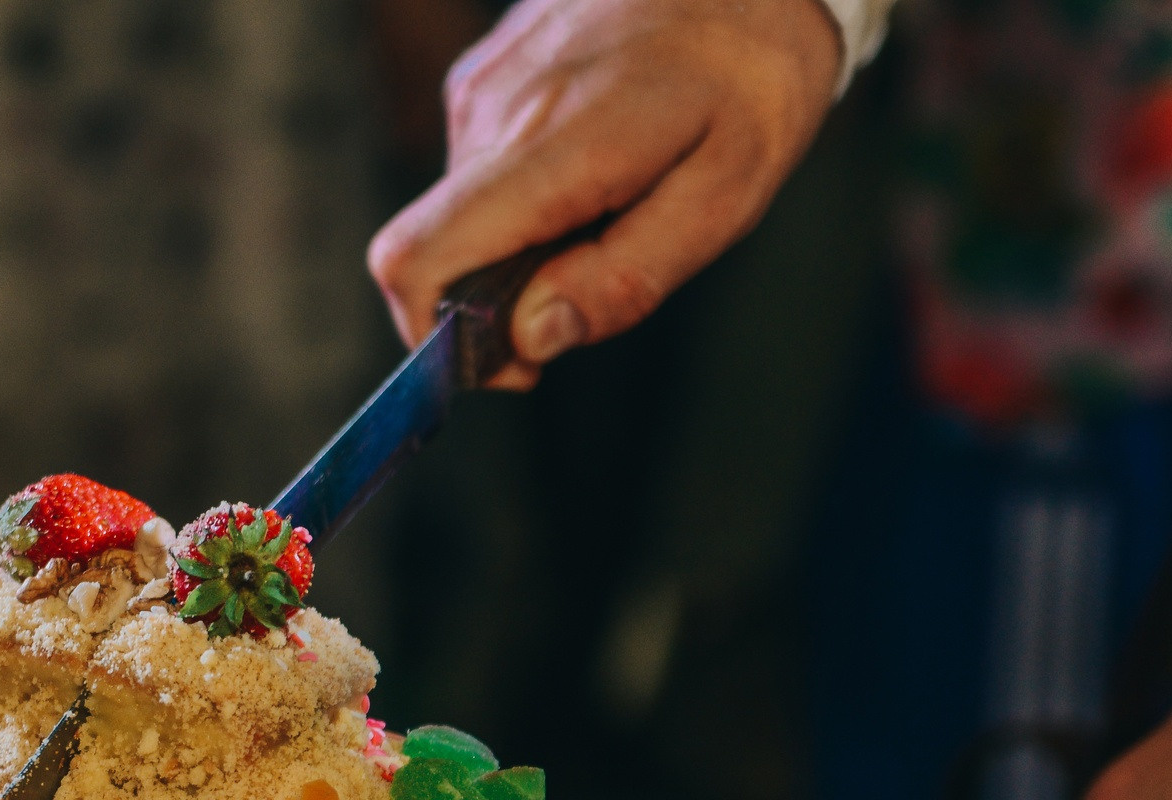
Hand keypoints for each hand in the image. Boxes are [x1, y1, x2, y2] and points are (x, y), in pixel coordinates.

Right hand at [366, 0, 840, 387]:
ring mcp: (482, 83)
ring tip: (618, 194)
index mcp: (549, 147)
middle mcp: (492, 111)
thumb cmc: (755, 73)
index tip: (515, 358)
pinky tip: (601, 157)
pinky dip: (528, 193)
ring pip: (464, 214)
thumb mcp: (726, 196)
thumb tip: (533, 339)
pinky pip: (481, 167)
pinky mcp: (487, 69)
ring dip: (524, 239)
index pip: (415, 259)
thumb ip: (626, 277)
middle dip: (504, 295)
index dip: (437, 336)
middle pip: (438, 251)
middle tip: (602, 266)